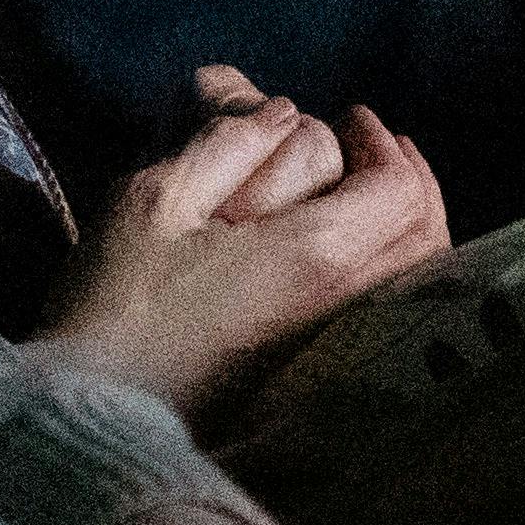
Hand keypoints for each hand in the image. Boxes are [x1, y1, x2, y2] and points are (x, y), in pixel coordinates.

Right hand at [27, 71, 448, 417]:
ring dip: (402, 220)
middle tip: (368, 145)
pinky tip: (338, 244)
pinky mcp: (309, 368)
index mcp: (313, 255)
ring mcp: (330, 343)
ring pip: (411, 278)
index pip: (399, 188)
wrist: (98, 412)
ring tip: (360, 188)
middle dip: (409, 176)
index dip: (380, 142)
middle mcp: (341, 303)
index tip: (346, 117)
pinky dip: (384, 261)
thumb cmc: (117, 299)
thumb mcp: (157, 198)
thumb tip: (282, 112)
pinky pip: (383, 306)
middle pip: (426, 235)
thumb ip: (226, 143)